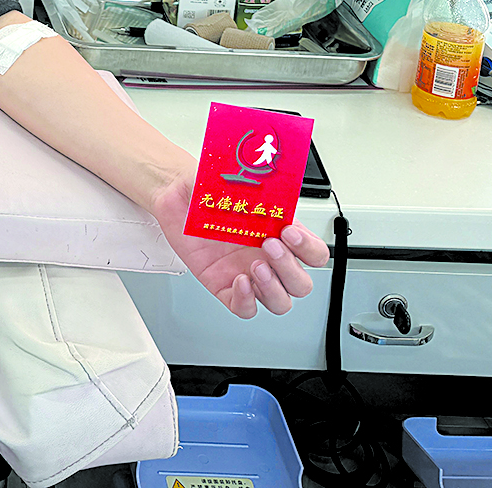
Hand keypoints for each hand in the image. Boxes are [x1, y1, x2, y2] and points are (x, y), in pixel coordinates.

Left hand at [149, 165, 330, 317]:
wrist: (177, 198)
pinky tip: (239, 282)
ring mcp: (248, 274)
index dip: (309, 249)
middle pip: (301, 284)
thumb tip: (263, 183)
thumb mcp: (232, 182)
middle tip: (269, 246)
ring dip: (273, 289)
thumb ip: (251, 186)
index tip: (289, 231)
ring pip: (280, 302)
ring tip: (254, 267)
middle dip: (290, 269)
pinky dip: (246, 302)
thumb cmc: (207, 190)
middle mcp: (267, 258)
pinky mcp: (224, 286)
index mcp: (278, 233)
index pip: (314, 253)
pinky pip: (245, 309)